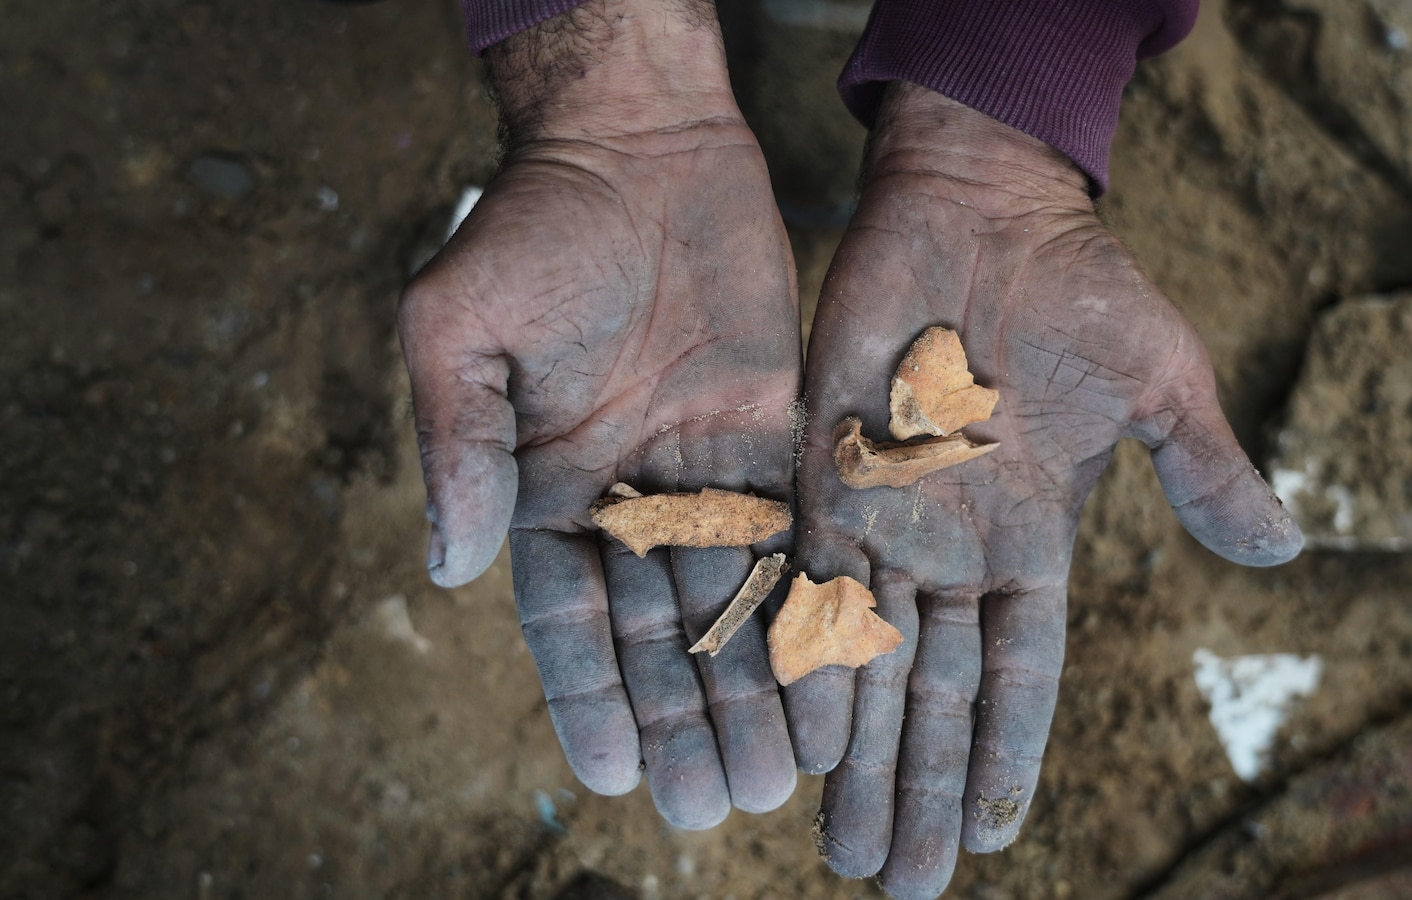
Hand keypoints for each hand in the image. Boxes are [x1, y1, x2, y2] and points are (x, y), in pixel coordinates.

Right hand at [399, 0, 799, 827]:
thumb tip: (447, 569)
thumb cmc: (528, 228)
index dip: (589, 698)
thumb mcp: (458, 331)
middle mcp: (629, 499)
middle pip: (657, 634)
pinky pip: (798, 536)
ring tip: (778, 777)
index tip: (614, 774)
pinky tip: (832, 672)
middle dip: (683, 719)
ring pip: (732, 602)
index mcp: (547, 490)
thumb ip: (457, 449)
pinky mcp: (774, 439)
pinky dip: (812, 605)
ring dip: (752, 687)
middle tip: (710, 807)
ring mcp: (706, 473)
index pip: (566, 620)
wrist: (636, 146)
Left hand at [789, 85, 1301, 896]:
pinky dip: (802, 656)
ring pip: (865, 660)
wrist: (977, 204)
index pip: (1019, 674)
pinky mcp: (822, 472)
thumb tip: (1285, 550)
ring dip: (854, 755)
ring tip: (839, 846)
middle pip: (933, 692)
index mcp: (1033, 540)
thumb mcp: (1158, 381)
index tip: (989, 837)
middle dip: (916, 786)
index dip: (1005, 754)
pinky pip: (807, 582)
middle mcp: (954, 547)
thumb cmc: (1077, 287)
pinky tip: (794, 732)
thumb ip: (1202, 469)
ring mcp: (886, 515)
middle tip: (896, 881)